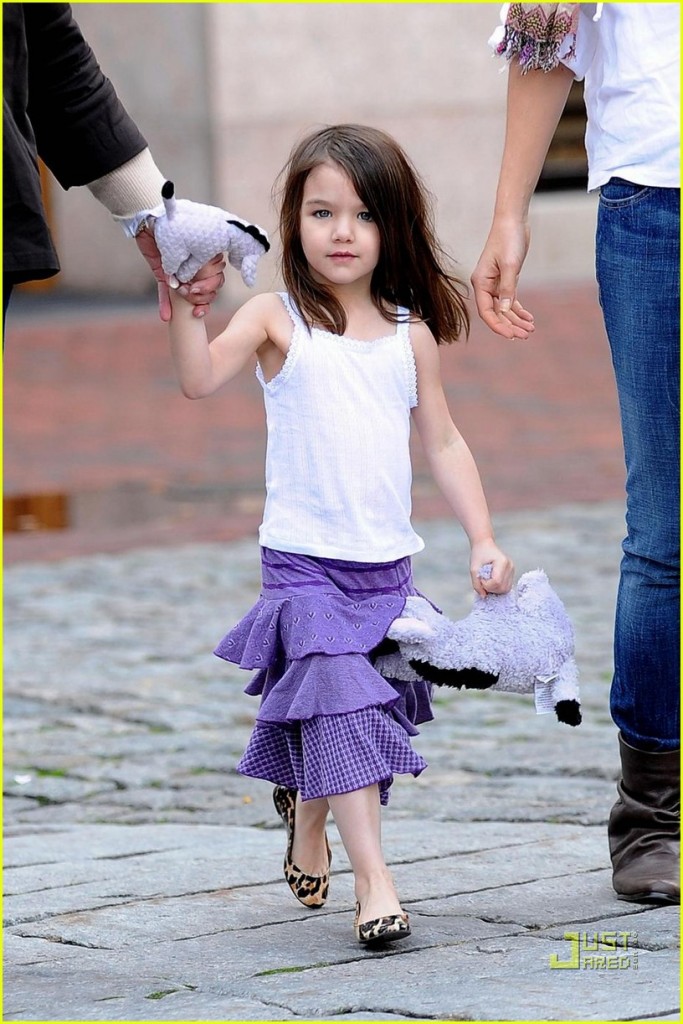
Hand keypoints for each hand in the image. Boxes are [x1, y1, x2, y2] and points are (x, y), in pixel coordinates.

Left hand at [135, 227, 224, 321]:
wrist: (147, 221)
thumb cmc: (171, 224)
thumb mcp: (189, 243)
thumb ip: (196, 261)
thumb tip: (200, 280)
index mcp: (206, 257)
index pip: (217, 278)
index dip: (210, 287)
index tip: (198, 288)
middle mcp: (196, 266)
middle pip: (207, 291)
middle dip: (200, 297)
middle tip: (189, 293)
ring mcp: (180, 272)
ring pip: (189, 296)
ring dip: (186, 307)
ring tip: (179, 312)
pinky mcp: (164, 275)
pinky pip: (166, 293)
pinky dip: (165, 304)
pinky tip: (166, 316)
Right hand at [470, 218, 534, 339]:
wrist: (513, 221)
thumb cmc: (508, 239)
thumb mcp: (510, 265)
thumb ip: (507, 289)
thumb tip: (505, 311)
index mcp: (480, 282)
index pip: (486, 311)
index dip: (497, 325)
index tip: (511, 335)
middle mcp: (486, 285)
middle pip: (496, 313)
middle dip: (510, 325)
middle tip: (526, 335)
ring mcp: (495, 284)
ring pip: (504, 309)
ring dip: (516, 320)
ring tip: (530, 329)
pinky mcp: (506, 280)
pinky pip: (511, 300)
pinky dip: (519, 310)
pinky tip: (528, 318)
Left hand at [470, 540, 514, 596]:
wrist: (484, 545)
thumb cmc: (478, 555)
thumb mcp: (473, 569)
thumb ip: (476, 584)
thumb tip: (483, 596)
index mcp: (502, 562)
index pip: (496, 581)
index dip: (486, 585)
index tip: (480, 579)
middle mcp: (510, 566)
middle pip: (503, 587)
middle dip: (491, 589)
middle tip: (483, 581)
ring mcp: (512, 570)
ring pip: (506, 589)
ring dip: (494, 589)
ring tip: (487, 581)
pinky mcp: (511, 573)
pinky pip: (506, 586)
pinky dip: (498, 587)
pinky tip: (491, 581)